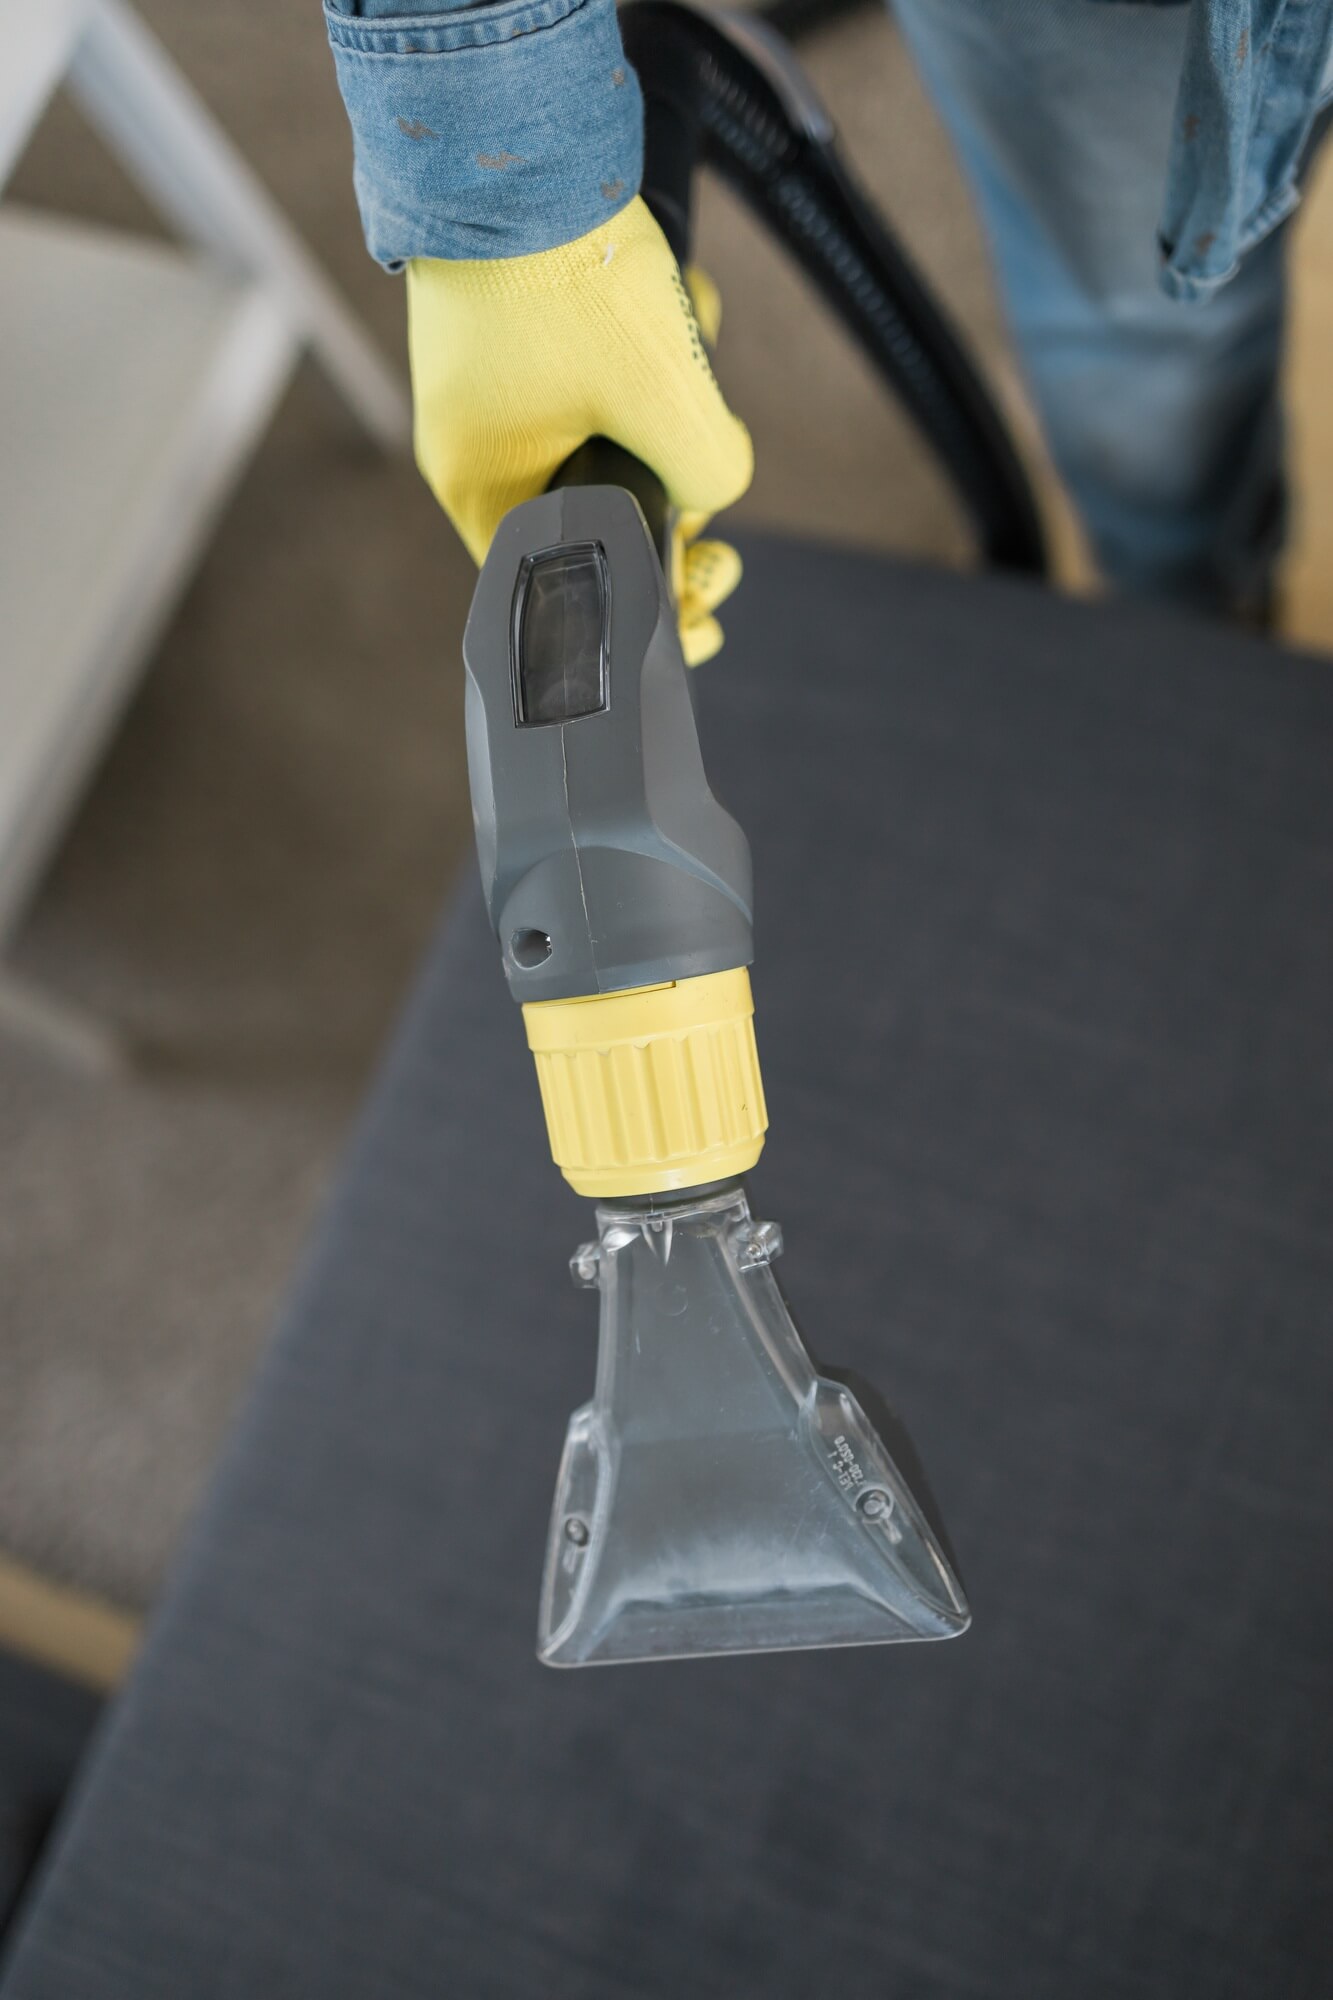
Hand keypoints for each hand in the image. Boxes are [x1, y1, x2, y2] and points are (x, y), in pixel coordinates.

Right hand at [407, 196, 751, 661]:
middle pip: (600, 515)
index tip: (706, 614)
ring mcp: (499, 386)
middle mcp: (480, 447)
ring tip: (694, 335)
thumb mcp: (664, 394)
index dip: (648, 607)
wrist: (514, 140)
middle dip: (677, 496)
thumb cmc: (561, 273)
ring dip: (675, 399)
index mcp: (483, 489)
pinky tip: (685, 302)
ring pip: (615, 432)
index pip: (566, 588)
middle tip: (724, 535)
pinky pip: (604, 367)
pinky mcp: (525, 329)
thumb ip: (708, 472)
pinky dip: (653, 345)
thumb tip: (719, 489)